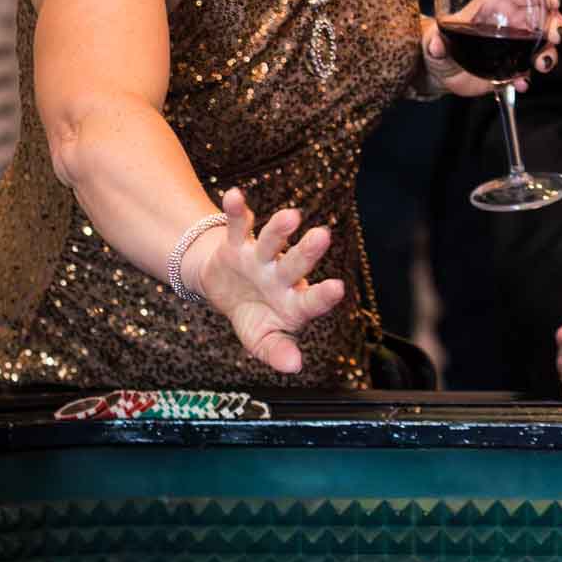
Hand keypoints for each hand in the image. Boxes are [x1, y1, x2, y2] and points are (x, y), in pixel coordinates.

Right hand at [189, 186, 344, 373]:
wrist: (224, 291)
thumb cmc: (253, 318)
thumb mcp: (261, 340)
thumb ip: (277, 352)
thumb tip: (294, 366)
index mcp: (293, 302)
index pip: (311, 300)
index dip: (323, 296)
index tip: (337, 288)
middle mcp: (281, 276)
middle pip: (296, 263)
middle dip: (307, 251)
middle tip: (323, 235)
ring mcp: (260, 258)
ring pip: (272, 241)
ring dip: (279, 229)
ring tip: (291, 216)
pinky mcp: (236, 244)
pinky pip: (237, 225)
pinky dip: (235, 210)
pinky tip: (234, 195)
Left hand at [419, 0, 561, 98]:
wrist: (440, 71)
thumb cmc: (437, 44)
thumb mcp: (434, 40)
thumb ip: (435, 43)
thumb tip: (436, 45)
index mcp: (494, 4)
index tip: (553, 0)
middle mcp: (510, 22)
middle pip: (544, 16)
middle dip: (555, 24)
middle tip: (553, 36)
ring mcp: (515, 45)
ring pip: (543, 44)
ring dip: (548, 53)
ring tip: (540, 64)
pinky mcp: (513, 67)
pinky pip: (529, 70)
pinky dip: (528, 78)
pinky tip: (520, 83)